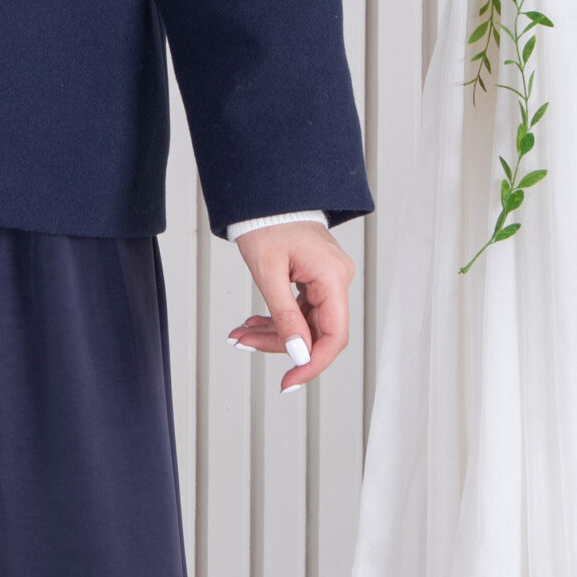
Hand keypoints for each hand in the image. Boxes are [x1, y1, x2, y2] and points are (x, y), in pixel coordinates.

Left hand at [226, 220, 354, 389]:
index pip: (334, 336)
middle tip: (243, 344)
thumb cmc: (266, 222)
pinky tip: (252, 323)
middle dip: (279, 345)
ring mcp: (327, 279)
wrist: (264, 194)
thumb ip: (284, 317)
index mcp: (333, 277)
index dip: (312, 364)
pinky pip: (299, 310)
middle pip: (315, 332)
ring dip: (271, 333)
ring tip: (240, 335)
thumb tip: (299, 354)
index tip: (289, 381)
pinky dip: (275, 319)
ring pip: (304, 324)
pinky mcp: (314, 278)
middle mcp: (337, 279)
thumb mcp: (268, 273)